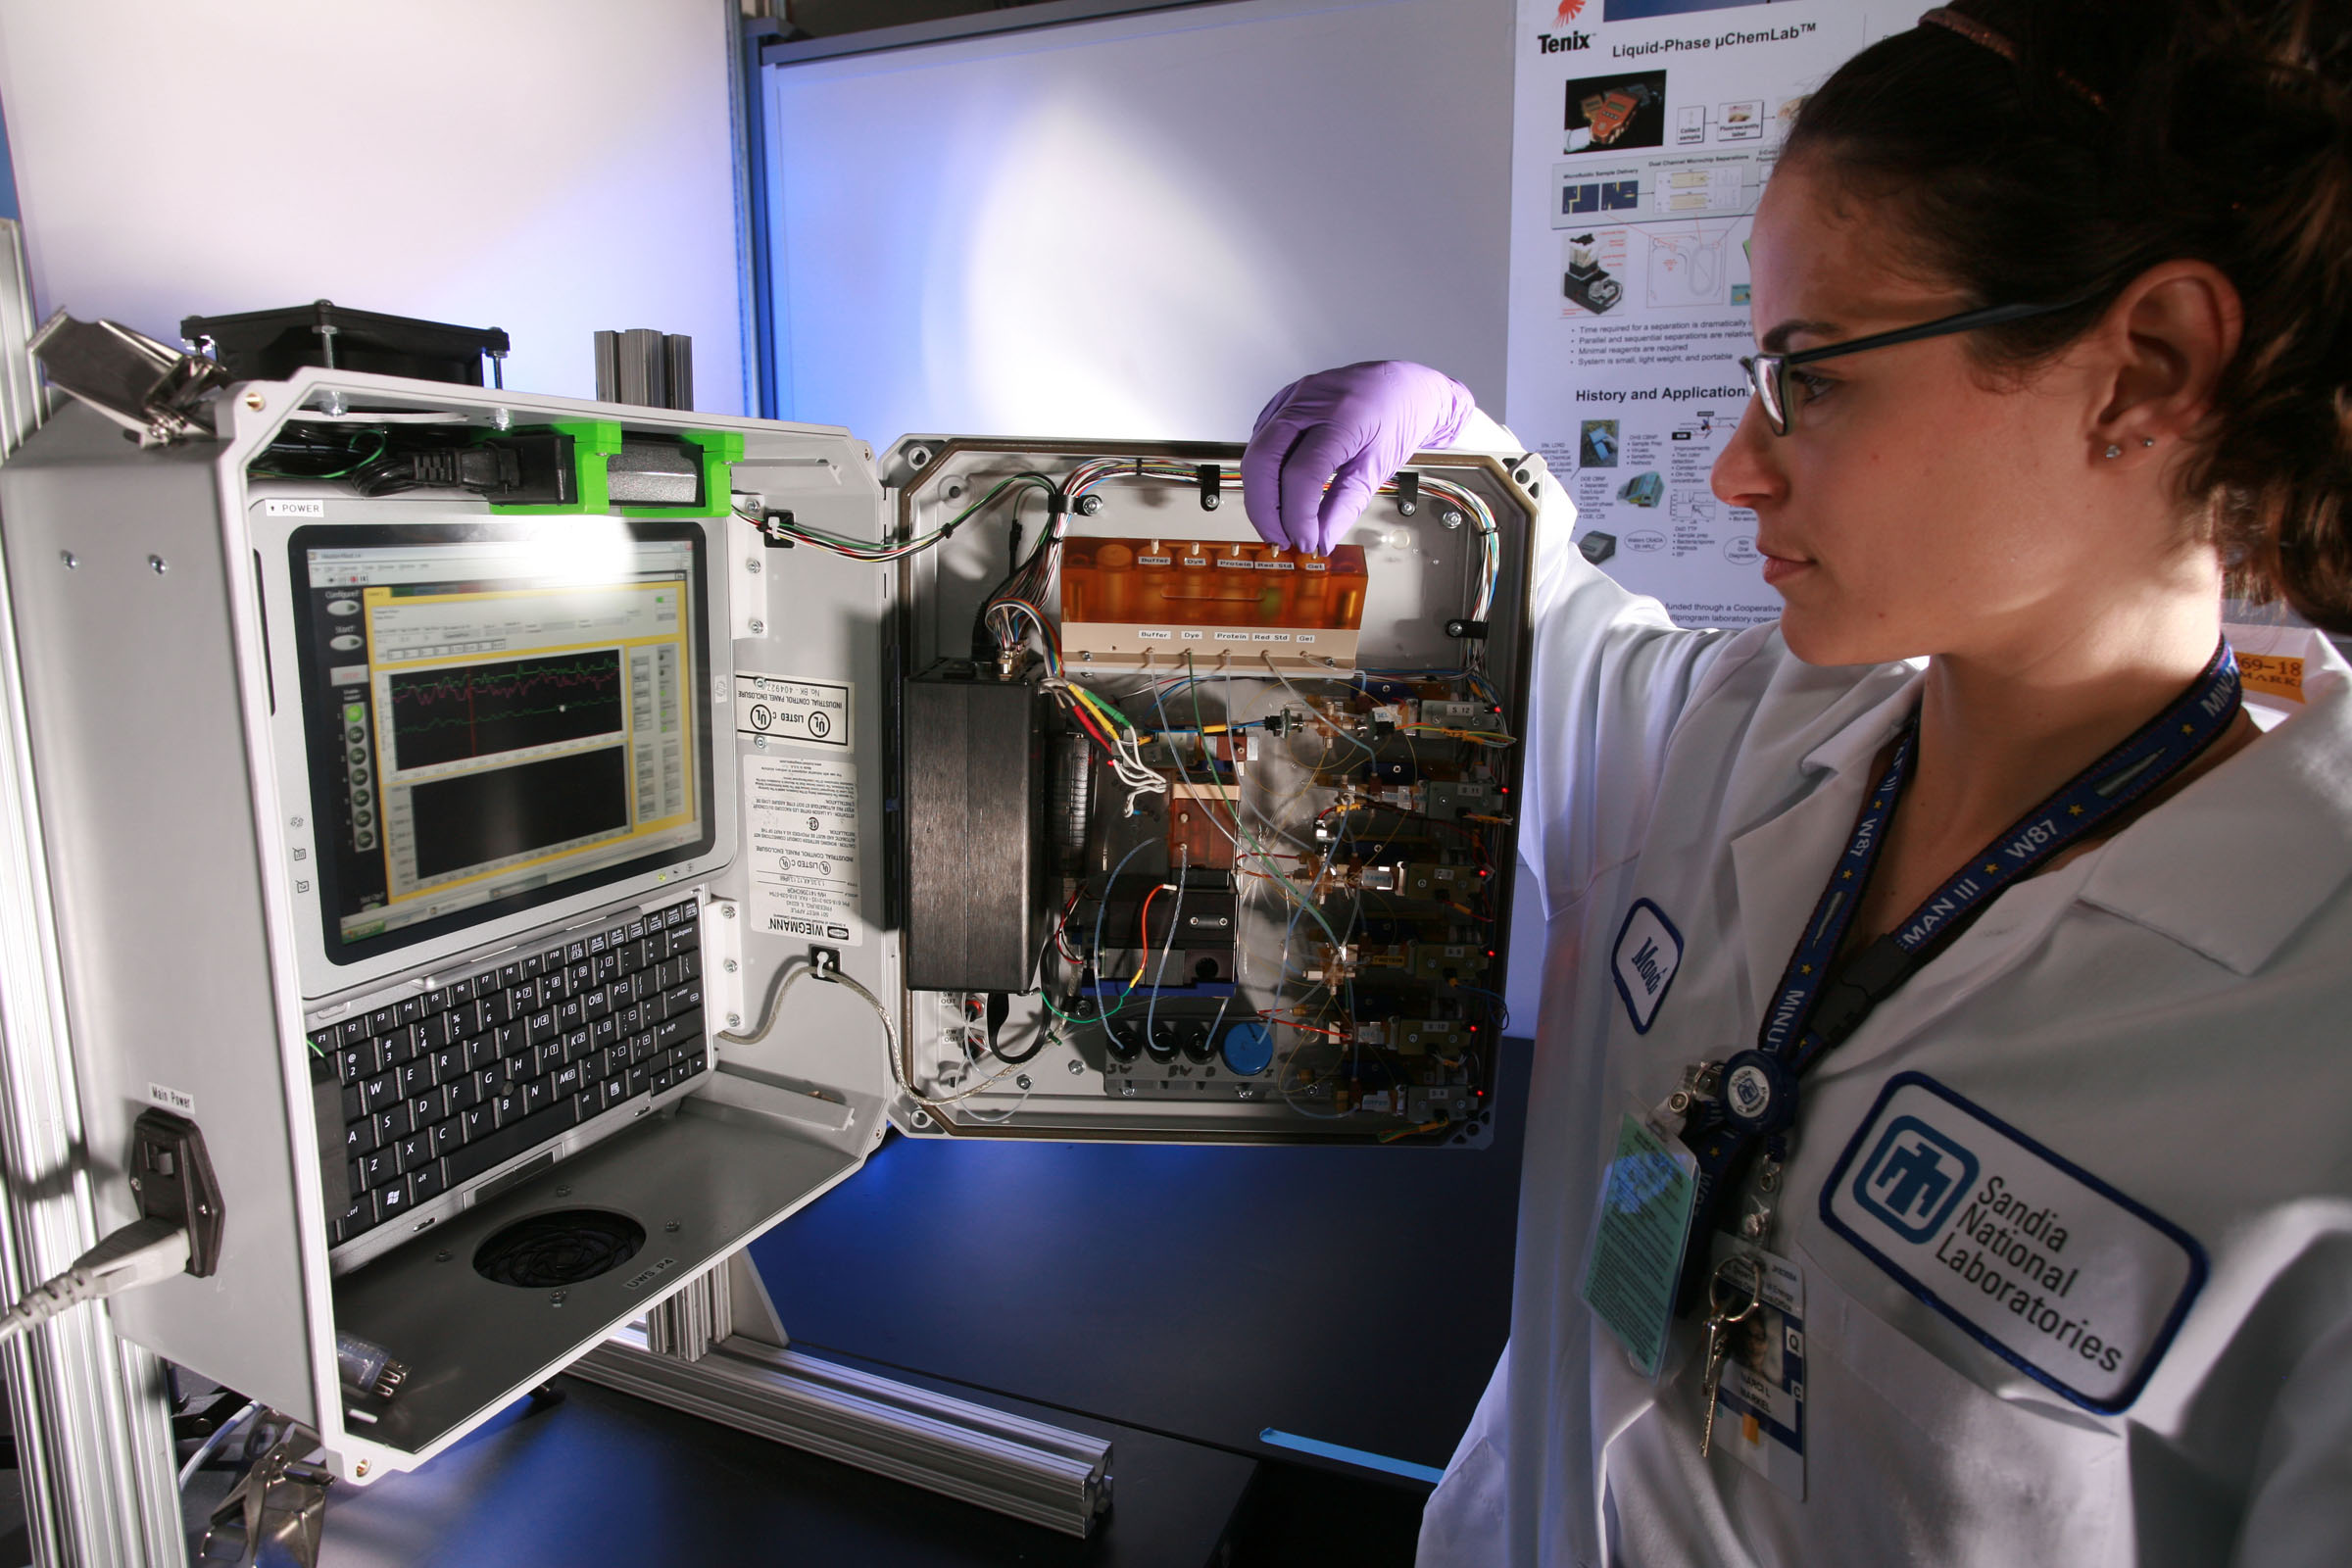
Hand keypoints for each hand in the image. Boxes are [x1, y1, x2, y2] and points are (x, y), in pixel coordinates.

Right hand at [1241, 361, 1476, 554]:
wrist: (1402, 387)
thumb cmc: (1398, 417)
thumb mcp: (1378, 467)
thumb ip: (1346, 505)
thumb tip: (1322, 538)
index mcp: (1341, 416)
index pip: (1301, 474)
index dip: (1296, 515)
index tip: (1306, 541)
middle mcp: (1309, 401)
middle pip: (1262, 460)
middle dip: (1264, 509)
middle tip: (1279, 539)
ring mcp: (1291, 399)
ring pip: (1254, 452)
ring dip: (1260, 496)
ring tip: (1280, 523)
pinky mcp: (1282, 404)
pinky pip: (1259, 442)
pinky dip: (1263, 475)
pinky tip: (1278, 493)